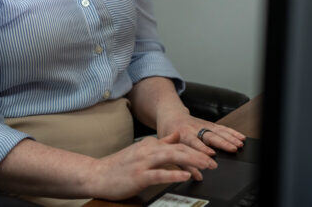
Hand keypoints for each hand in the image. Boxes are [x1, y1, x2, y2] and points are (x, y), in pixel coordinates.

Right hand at [87, 131, 216, 199]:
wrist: (97, 174)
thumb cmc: (119, 165)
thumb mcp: (141, 150)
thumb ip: (160, 143)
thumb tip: (175, 135)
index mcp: (150, 144)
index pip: (178, 145)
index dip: (195, 150)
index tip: (208, 155)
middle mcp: (148, 150)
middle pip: (179, 149)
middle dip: (199, 155)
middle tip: (213, 162)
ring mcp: (143, 162)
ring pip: (172, 157)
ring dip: (192, 161)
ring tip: (206, 166)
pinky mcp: (139, 176)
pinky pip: (160, 174)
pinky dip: (174, 173)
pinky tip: (185, 175)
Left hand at [156, 110, 245, 156]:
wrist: (170, 115)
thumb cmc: (169, 133)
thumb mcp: (171, 149)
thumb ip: (184, 164)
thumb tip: (198, 177)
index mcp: (182, 135)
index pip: (194, 143)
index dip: (203, 149)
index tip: (212, 155)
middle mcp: (194, 129)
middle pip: (210, 136)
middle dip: (222, 143)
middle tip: (233, 149)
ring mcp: (202, 125)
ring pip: (218, 131)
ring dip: (230, 138)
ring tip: (239, 144)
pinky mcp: (208, 123)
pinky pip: (221, 127)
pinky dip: (231, 132)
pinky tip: (240, 137)